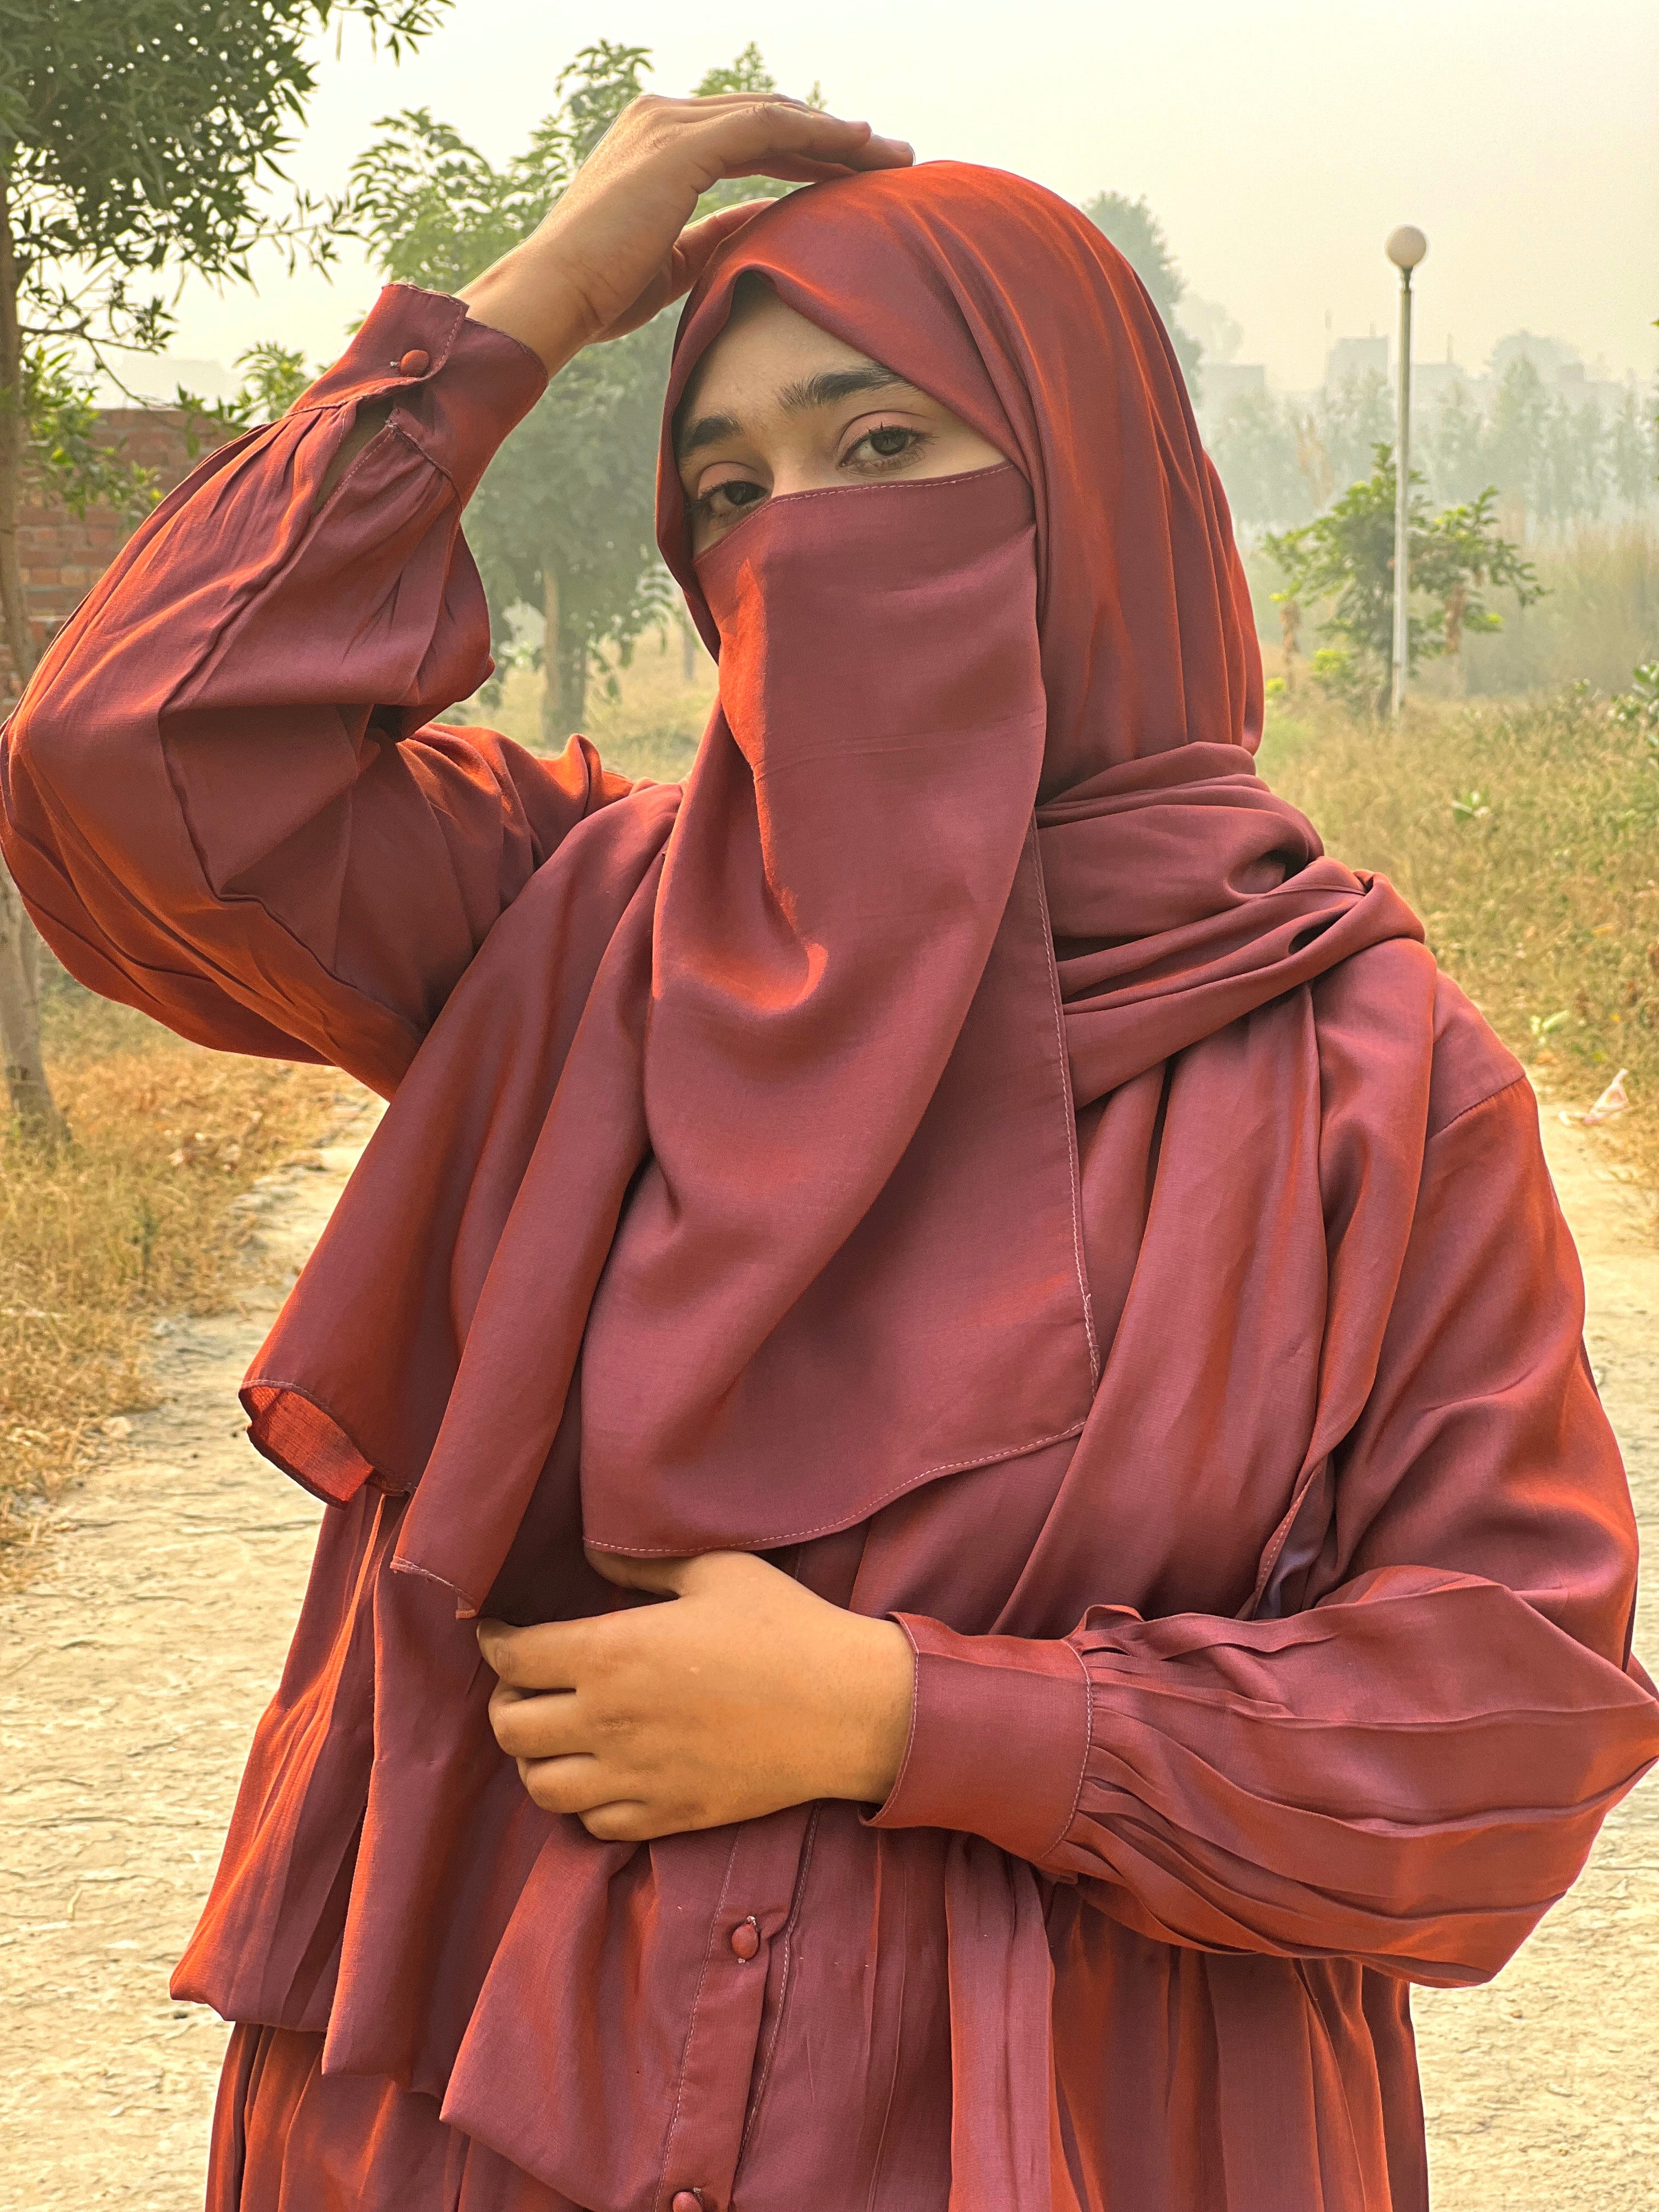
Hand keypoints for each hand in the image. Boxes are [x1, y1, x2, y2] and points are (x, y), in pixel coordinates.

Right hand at [457, 94, 912, 371]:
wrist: (553, 295)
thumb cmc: (600, 290)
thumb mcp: (674, 258)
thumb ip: (717, 232)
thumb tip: (766, 224)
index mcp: (656, 142)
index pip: (748, 134)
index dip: (805, 148)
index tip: (853, 171)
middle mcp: (662, 117)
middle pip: (768, 115)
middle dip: (833, 134)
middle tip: (890, 157)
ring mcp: (669, 124)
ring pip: (775, 114)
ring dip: (839, 133)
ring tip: (891, 155)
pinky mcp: (681, 145)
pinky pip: (767, 127)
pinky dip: (816, 132)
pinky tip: (857, 145)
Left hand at [477, 1548, 914, 1841]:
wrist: (847, 1708)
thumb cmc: (785, 1628)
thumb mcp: (716, 1570)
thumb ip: (642, 1562)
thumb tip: (590, 1554)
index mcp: (612, 1654)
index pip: (512, 1658)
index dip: (494, 1641)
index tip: (498, 1631)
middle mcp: (609, 1722)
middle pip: (509, 1728)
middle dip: (505, 1702)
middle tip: (526, 1683)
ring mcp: (636, 1777)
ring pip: (540, 1786)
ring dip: (535, 1758)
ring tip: (557, 1732)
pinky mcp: (666, 1816)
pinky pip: (593, 1824)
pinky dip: (582, 1801)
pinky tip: (601, 1771)